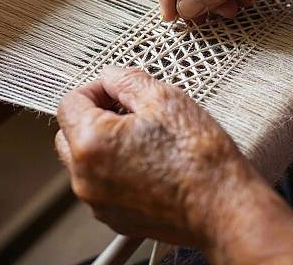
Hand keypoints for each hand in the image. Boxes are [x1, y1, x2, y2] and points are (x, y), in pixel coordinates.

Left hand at [56, 66, 292, 263]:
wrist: (223, 206)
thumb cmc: (198, 154)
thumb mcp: (163, 98)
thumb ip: (126, 80)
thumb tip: (111, 76)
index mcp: (91, 143)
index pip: (69, 102)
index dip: (95, 87)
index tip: (117, 88)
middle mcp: (85, 177)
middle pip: (69, 132)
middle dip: (93, 113)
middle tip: (126, 108)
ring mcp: (97, 201)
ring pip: (83, 159)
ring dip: (101, 140)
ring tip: (139, 133)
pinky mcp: (113, 217)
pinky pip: (99, 182)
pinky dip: (112, 166)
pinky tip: (145, 158)